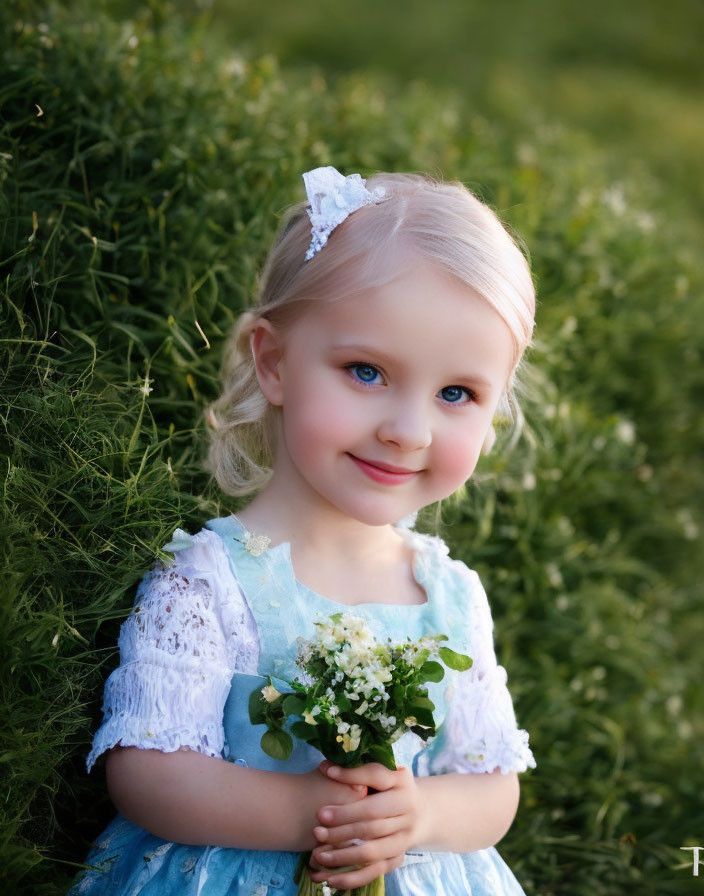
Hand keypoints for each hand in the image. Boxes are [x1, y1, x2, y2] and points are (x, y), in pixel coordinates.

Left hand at [308, 761, 425, 889]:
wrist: (419, 812)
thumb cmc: (387, 787)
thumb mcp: (380, 772)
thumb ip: (356, 769)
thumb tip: (325, 767)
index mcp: (401, 780)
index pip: (375, 775)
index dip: (351, 774)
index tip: (327, 772)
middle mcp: (407, 807)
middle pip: (373, 815)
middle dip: (344, 818)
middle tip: (318, 820)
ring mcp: (405, 835)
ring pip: (373, 848)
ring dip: (344, 852)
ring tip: (318, 853)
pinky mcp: (399, 857)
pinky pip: (374, 871)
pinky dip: (352, 878)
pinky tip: (330, 879)